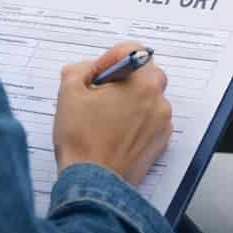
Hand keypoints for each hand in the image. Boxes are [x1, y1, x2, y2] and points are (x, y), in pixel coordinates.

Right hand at [53, 41, 173, 184]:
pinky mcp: (161, 142)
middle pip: (145, 75)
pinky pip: (151, 121)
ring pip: (148, 99)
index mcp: (142, 83)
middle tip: (100, 93)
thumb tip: (88, 68)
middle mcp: (159, 100)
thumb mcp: (69, 92)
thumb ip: (79, 69)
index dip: (109, 58)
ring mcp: (163, 123)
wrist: (93, 182)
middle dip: (124, 79)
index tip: (95, 74)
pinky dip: (136, 121)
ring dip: (130, 101)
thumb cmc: (82, 139)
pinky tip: (115, 133)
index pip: (132, 51)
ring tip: (105, 117)